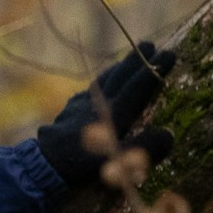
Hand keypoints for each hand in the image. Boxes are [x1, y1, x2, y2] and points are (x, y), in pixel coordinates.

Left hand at [35, 41, 177, 185]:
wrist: (42, 166)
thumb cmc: (82, 168)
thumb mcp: (119, 164)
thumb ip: (145, 148)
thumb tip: (168, 133)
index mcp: (114, 115)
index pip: (139, 87)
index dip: (155, 71)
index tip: (170, 53)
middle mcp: (98, 105)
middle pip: (120, 77)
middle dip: (136, 61)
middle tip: (150, 44)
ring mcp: (81, 106)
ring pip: (103, 81)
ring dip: (117, 68)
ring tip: (128, 59)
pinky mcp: (68, 112)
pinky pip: (88, 90)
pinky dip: (99, 83)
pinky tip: (100, 84)